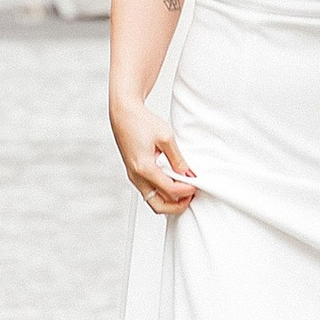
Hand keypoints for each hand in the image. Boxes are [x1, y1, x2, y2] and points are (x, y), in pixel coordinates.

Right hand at [110, 95, 200, 218]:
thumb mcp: (166, 138)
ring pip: (153, 201)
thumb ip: (178, 159)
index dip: (186, 190)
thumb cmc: (140, 122)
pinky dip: (162, 193)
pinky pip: (148, 191)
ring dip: (169, 200)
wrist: (123, 113)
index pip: (170, 190)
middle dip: (177, 206)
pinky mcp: (133, 173)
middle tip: (191, 195)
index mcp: (145, 168)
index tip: (196, 184)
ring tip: (183, 189)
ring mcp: (133, 176)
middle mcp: (136, 176)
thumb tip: (188, 174)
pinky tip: (172, 182)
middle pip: (159, 206)